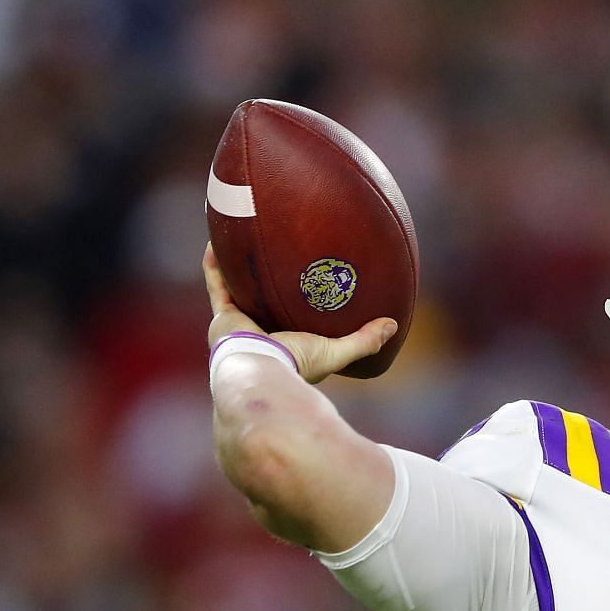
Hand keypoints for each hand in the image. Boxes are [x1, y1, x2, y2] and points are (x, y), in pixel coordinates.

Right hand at [203, 242, 396, 383]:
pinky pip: (217, 282)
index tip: (305, 284)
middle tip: (276, 255)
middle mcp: (259, 334)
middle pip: (264, 304)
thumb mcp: (335, 351)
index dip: (296, 306)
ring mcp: (238, 325)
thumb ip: (363, 340)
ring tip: (243, 242)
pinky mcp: (222, 315)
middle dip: (267, 283)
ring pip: (238, 290)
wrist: (260, 369)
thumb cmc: (296, 364)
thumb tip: (393, 325)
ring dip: (240, 269)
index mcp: (284, 344)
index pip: (291, 322)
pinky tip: (218, 240)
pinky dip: (216, 263)